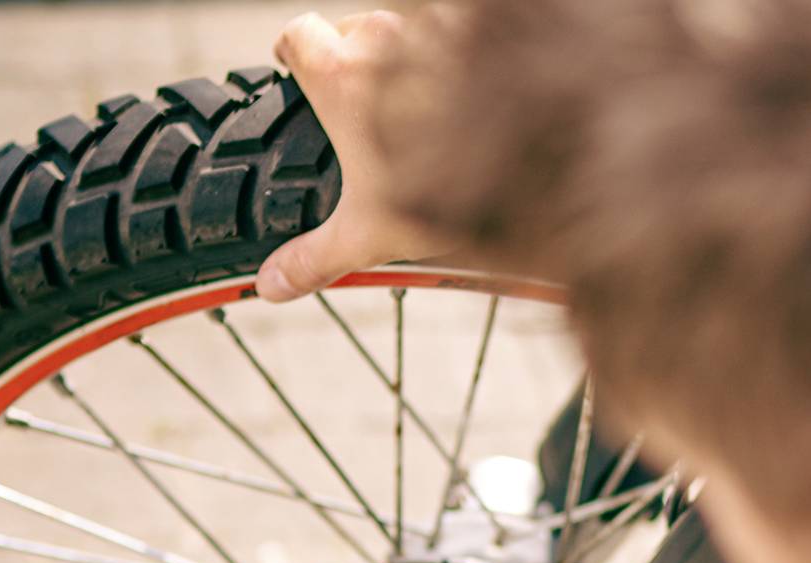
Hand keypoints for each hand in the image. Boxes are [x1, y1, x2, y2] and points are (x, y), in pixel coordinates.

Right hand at [260, 11, 452, 300]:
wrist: (539, 163)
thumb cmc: (452, 194)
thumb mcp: (371, 235)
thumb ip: (314, 257)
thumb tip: (271, 284)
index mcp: (343, 78)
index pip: (297, 34)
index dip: (292, 51)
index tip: (296, 71)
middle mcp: (384, 40)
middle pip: (349, 30)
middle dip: (351, 61)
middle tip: (364, 110)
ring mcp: (432, 31)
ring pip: (400, 31)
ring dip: (401, 60)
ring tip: (417, 109)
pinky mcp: (476, 34)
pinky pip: (448, 38)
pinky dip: (447, 61)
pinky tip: (460, 100)